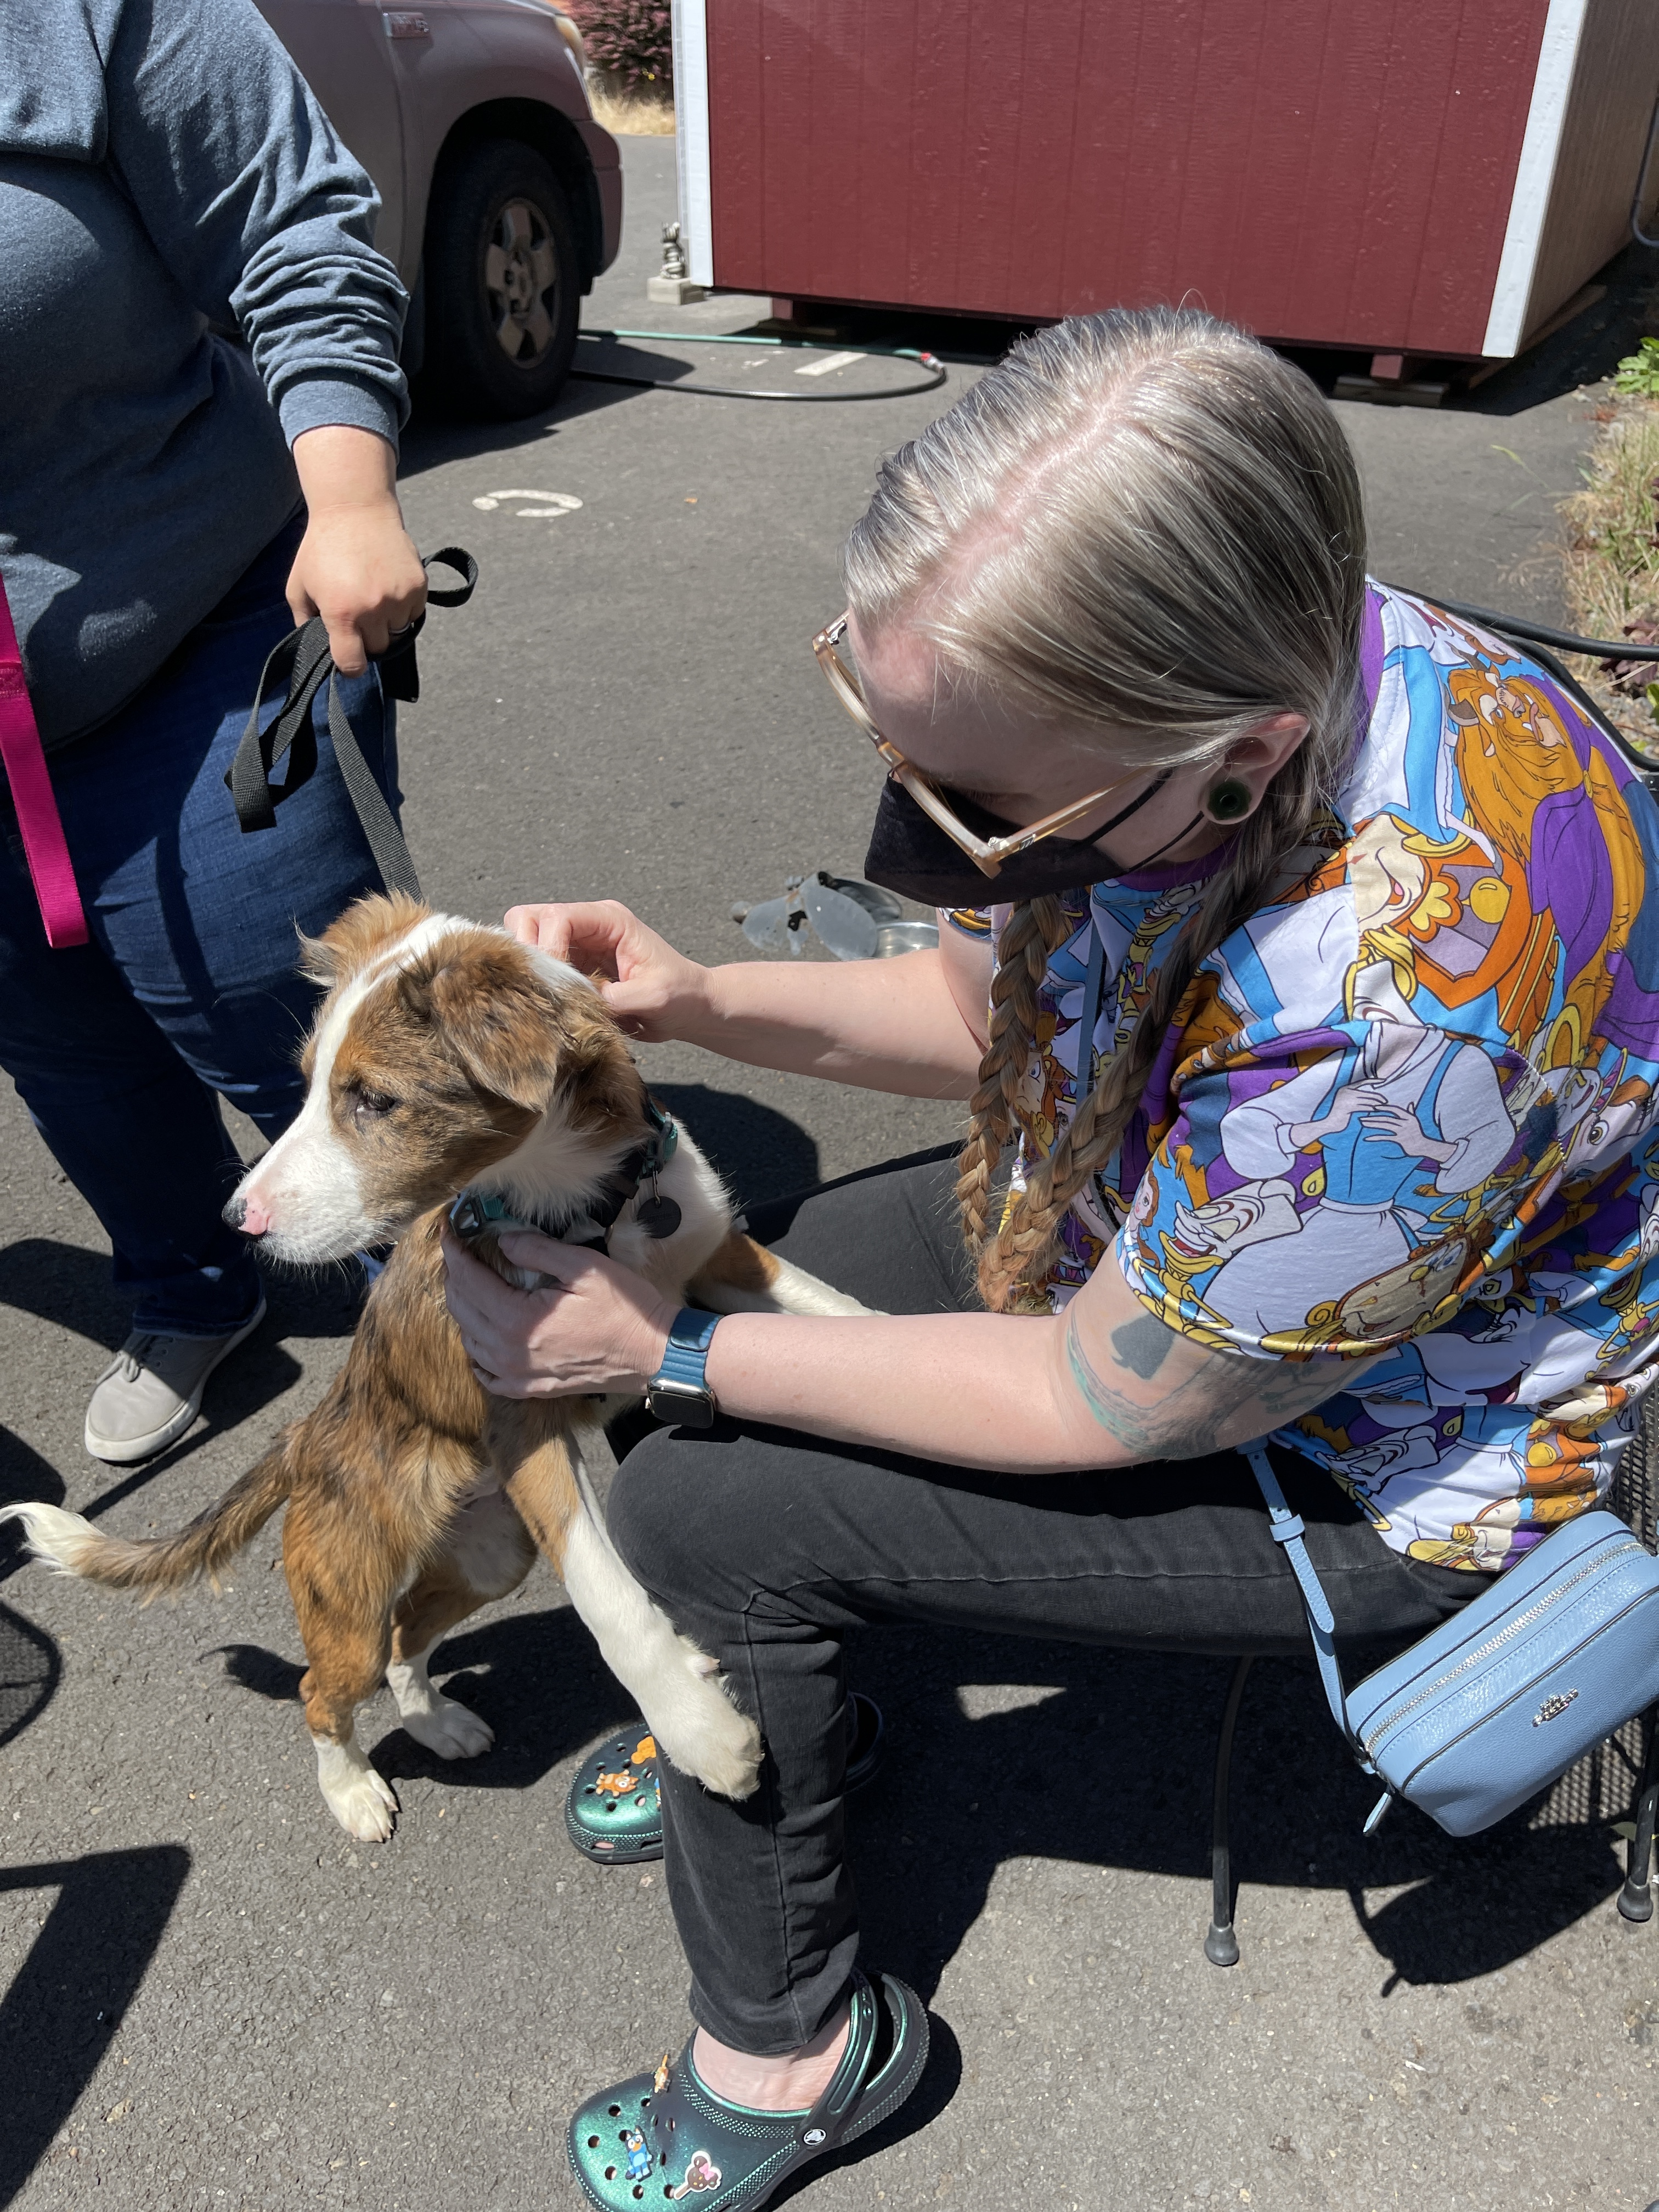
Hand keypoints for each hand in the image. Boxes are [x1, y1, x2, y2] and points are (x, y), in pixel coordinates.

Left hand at [288, 426, 426, 675]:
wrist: (355, 510)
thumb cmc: (322, 548)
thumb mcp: (298, 586)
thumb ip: (304, 621)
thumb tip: (317, 647)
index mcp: (341, 612)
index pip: (353, 663)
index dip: (351, 666)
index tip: (350, 658)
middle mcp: (373, 608)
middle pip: (378, 648)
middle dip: (367, 637)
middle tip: (358, 615)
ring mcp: (399, 598)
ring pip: (398, 632)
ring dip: (387, 623)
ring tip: (374, 598)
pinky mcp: (418, 586)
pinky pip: (413, 614)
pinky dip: (403, 608)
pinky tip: (388, 587)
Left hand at [440, 1229, 673, 1398]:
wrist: (654, 1353)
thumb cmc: (624, 1308)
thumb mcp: (583, 1266)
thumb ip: (537, 1251)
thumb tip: (503, 1240)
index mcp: (517, 1320)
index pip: (469, 1281)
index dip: (455, 1254)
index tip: (448, 1233)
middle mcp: (508, 1353)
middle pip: (462, 1310)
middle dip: (455, 1278)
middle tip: (458, 1254)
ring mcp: (518, 1376)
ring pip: (470, 1341)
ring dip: (464, 1311)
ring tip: (470, 1285)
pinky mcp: (532, 1388)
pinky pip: (488, 1374)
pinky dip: (478, 1352)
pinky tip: (482, 1337)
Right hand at [502, 898, 712, 1041]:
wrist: (690, 1007)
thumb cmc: (680, 995)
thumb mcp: (655, 997)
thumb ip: (618, 998)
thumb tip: (578, 1003)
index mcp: (609, 920)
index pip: (557, 916)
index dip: (546, 946)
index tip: (555, 981)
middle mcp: (588, 925)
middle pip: (528, 919)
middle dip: (527, 951)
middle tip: (540, 985)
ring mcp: (577, 944)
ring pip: (526, 940)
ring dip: (528, 968)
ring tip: (546, 995)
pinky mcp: (572, 966)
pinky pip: (537, 966)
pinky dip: (535, 982)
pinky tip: (550, 1003)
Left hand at [1358, 1104, 1456, 1162]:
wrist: (1424, 1146)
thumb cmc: (1418, 1134)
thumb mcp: (1415, 1122)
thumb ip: (1411, 1112)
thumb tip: (1411, 1104)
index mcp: (1408, 1116)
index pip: (1394, 1109)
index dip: (1384, 1107)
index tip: (1374, 1107)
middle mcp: (1405, 1122)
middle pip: (1386, 1118)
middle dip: (1373, 1117)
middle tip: (1361, 1117)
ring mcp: (1402, 1131)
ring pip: (1385, 1125)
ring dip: (1372, 1124)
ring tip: (1362, 1124)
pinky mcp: (1400, 1140)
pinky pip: (1385, 1137)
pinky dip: (1375, 1137)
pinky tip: (1366, 1138)